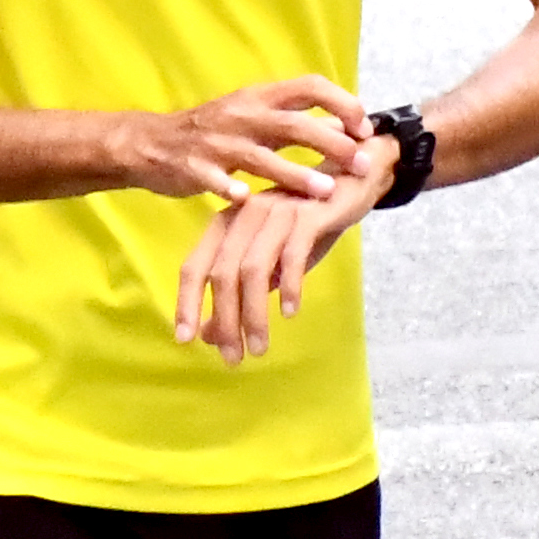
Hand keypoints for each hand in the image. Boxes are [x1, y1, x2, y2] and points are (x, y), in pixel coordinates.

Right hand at [113, 76, 366, 205]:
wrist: (150, 143)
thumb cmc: (215, 131)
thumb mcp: (255, 116)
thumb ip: (296, 121)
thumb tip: (346, 123)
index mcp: (259, 98)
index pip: (309, 87)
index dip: (341, 104)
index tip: (364, 128)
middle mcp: (241, 115)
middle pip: (293, 124)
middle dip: (330, 143)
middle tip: (360, 164)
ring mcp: (216, 142)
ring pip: (260, 156)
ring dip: (294, 173)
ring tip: (324, 190)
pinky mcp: (193, 167)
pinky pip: (214, 179)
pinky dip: (229, 188)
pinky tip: (247, 199)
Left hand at [170, 129, 393, 363]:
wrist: (352, 180)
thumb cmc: (308, 225)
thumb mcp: (272, 261)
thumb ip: (242, 292)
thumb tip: (210, 335)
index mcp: (227, 224)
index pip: (195, 267)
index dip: (187, 304)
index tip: (186, 340)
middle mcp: (244, 216)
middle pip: (222, 274)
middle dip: (225, 320)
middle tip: (232, 358)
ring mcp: (275, 213)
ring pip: (253, 270)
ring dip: (254, 314)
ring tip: (260, 347)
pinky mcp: (307, 215)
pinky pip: (292, 256)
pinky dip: (289, 286)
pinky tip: (290, 312)